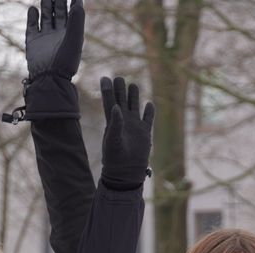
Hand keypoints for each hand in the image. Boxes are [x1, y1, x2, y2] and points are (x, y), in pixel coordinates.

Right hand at [22, 0, 84, 119]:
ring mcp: (45, 37)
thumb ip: (76, 21)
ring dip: (46, 5)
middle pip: (58, 12)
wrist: (48, 78)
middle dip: (57, 0)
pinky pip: (32, 25)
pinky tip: (33, 8)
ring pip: (45, 16)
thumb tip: (77, 3)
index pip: (72, 13)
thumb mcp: (74, 40)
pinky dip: (32, 16)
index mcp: (70, 34)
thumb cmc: (65, 62)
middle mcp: (58, 34)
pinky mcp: (33, 41)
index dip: (73, 1)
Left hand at [99, 76, 153, 190]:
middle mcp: (123, 121)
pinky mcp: (145, 133)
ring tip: (133, 85)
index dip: (107, 89)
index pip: (108, 101)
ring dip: (134, 96)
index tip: (105, 78)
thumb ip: (115, 123)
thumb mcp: (113, 140)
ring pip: (134, 106)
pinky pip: (148, 119)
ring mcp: (134, 126)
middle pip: (121, 100)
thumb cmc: (115, 157)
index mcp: (112, 121)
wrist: (126, 172)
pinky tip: (149, 104)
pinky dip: (149, 111)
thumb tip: (116, 107)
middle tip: (119, 78)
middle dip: (120, 89)